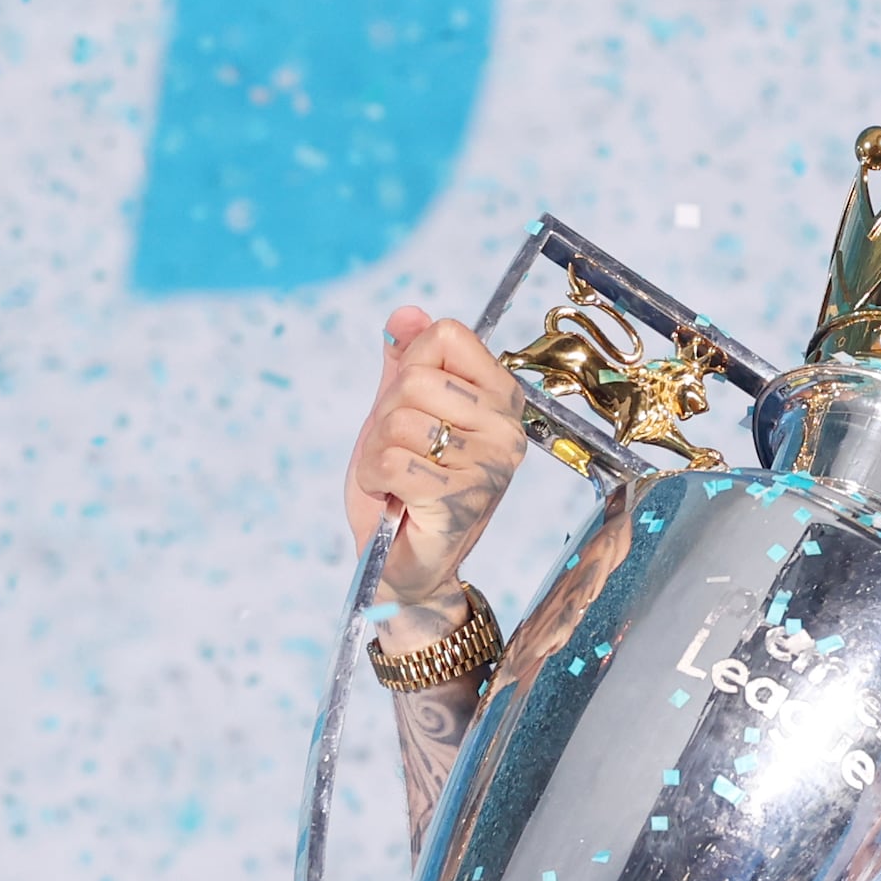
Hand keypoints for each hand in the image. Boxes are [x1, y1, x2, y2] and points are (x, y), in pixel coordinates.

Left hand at [346, 307, 528, 607]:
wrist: (403, 566)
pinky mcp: (458, 501)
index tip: (415, 409)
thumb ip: (405, 363)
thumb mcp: (402, 414)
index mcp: (502, 398)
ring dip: (376, 452)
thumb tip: (404, 314)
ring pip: (398, 422)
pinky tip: (392, 498)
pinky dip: (373, 479)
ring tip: (397, 480)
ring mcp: (488, 467)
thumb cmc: (406, 490)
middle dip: (387, 416)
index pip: (446, 334)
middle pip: (415, 378)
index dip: (410, 366)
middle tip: (401, 453)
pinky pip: (388, 461)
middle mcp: (507, 429)